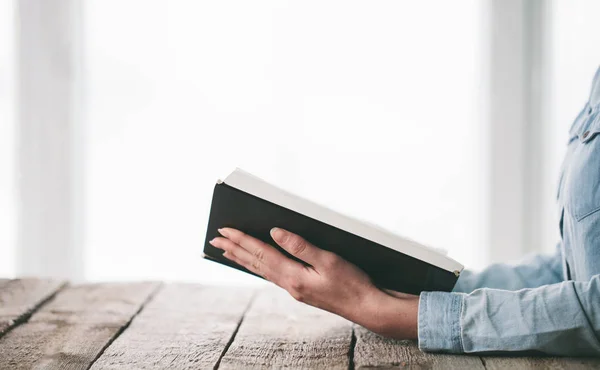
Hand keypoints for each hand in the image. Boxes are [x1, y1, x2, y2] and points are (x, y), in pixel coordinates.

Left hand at [209, 227, 418, 338]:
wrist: (366, 306)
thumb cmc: (352, 284)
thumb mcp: (328, 260)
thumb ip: (300, 246)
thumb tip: (275, 233)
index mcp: (293, 276)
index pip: (261, 253)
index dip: (241, 240)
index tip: (224, 231)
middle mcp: (289, 284)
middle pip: (255, 263)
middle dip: (234, 250)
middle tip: (215, 240)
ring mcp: (294, 289)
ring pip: (261, 270)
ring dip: (243, 259)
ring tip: (228, 251)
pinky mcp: (301, 290)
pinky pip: (271, 276)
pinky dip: (258, 267)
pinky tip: (257, 265)